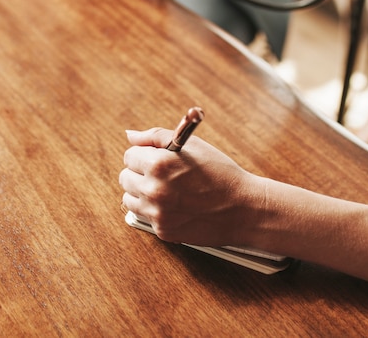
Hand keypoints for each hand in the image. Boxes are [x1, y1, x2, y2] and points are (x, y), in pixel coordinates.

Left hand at [119, 128, 262, 245]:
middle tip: (163, 172)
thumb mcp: (192, 145)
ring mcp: (157, 213)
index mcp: (159, 164)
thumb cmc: (221, 172)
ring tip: (168, 189)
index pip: (129, 155)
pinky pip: (146, 216)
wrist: (243, 208)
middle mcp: (154, 190)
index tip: (156, 156)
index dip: (144, 153)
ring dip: (143, 192)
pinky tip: (177, 204)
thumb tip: (131, 136)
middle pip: (125, 178)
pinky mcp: (162, 231)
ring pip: (130, 199)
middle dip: (140, 172)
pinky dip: (156, 210)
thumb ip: (156, 137)